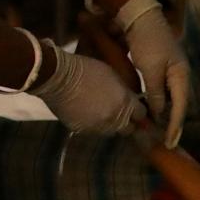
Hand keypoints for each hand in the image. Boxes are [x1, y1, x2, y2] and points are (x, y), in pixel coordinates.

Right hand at [29, 44, 149, 136]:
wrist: (58, 77)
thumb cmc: (86, 69)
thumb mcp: (112, 74)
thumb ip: (125, 91)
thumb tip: (130, 100)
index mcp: (125, 103)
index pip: (141, 114)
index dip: (138, 111)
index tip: (135, 107)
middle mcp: (115, 119)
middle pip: (129, 128)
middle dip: (127, 122)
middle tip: (120, 112)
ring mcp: (98, 127)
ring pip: (111, 131)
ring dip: (110, 123)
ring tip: (101, 111)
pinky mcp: (82, 130)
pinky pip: (92, 130)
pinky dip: (92, 123)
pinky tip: (85, 112)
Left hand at [112, 0, 190, 148]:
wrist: (140, 17)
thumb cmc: (147, 42)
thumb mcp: (150, 69)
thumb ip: (155, 92)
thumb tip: (158, 113)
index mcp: (182, 75)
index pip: (181, 107)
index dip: (175, 126)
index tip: (170, 142)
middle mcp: (180, 75)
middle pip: (178, 104)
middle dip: (172, 122)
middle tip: (164, 141)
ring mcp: (171, 71)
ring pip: (170, 98)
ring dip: (163, 113)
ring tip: (157, 131)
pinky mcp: (160, 67)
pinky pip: (162, 90)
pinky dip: (157, 102)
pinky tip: (151, 110)